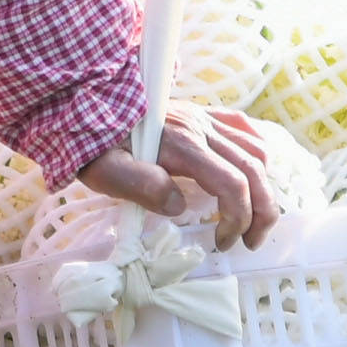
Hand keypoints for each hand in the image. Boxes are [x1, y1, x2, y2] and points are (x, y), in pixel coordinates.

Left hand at [84, 104, 282, 247]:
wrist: (82, 104)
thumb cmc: (92, 144)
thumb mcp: (104, 171)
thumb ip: (140, 186)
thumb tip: (177, 206)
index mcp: (181, 145)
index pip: (231, 183)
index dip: (237, 218)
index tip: (222, 242)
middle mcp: (200, 128)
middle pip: (253, 170)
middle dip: (261, 211)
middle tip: (250, 242)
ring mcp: (203, 118)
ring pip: (255, 150)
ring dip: (264, 186)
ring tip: (255, 216)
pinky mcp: (200, 113)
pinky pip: (242, 126)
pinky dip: (256, 151)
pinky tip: (253, 173)